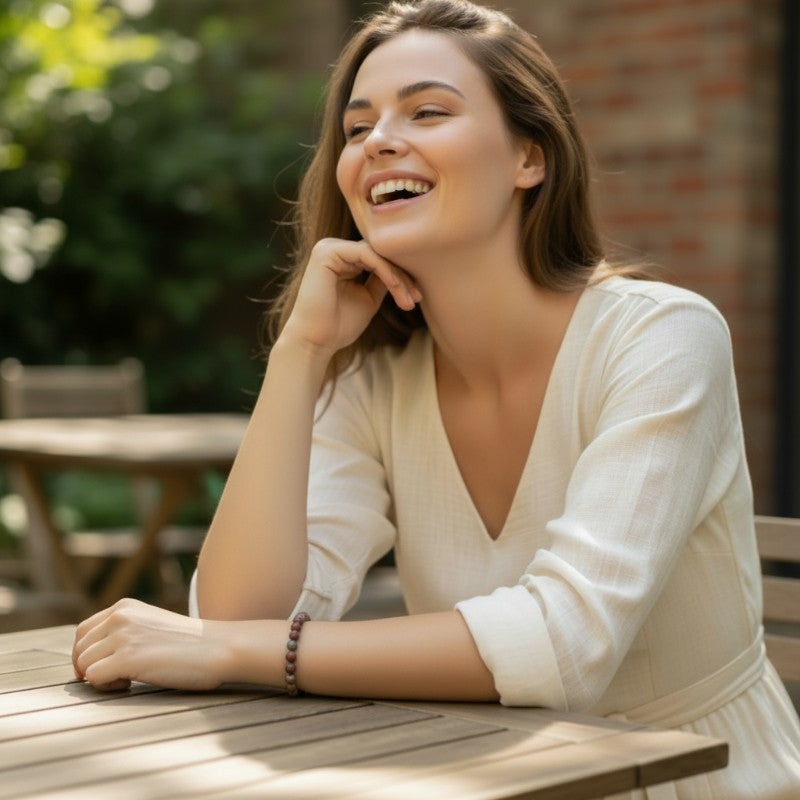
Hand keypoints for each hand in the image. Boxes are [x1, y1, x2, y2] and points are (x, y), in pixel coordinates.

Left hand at [72, 598, 227, 690]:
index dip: (87, 654)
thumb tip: (93, 655)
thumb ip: (126, 630)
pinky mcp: (127, 658)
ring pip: (84, 664)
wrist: (219, 647)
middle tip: (114, 678)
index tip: (103, 668)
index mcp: (124, 606)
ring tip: (126, 680)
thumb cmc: (190, 644)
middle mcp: (119, 617)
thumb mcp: (152, 625)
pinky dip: (106, 687)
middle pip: (79, 649)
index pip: (83, 631)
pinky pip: (93, 678)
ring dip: (99, 678)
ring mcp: (122, 636)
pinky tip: (130, 684)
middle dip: (88, 668)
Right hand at [283, 238, 421, 355]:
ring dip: (397, 277)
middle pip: (380, 254)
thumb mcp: (369, 299)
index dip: (401, 276)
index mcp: (341, 259)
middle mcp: (333, 249)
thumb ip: (382, 281)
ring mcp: (329, 247)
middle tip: (417, 298)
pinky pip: (367, 255)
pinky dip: (386, 271)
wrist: (316, 342)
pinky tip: (397, 288)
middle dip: (402, 277)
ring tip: (408, 299)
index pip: (379, 259)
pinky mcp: (327, 252)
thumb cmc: (339, 326)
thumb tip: (404, 270)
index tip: (417, 298)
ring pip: (376, 254)